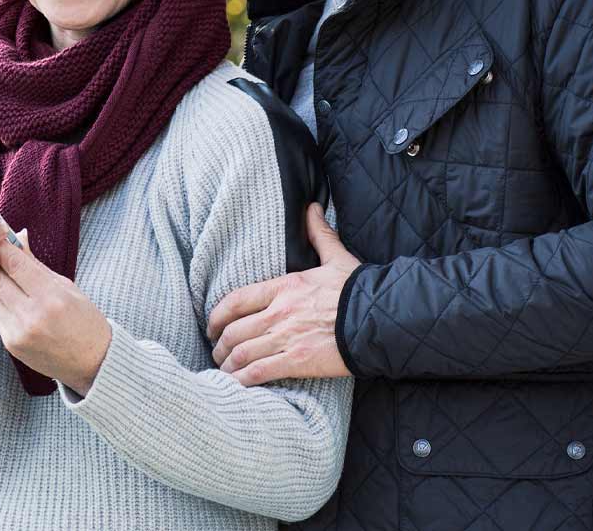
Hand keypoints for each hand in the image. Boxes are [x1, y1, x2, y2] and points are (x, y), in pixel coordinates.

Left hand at [0, 232, 111, 395]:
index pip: (16, 263)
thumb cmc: (85, 320)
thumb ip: (36, 264)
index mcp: (51, 298)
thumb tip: (18, 235)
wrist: (93, 363)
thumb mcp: (66, 286)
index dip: (1, 244)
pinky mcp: (10, 344)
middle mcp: (32, 316)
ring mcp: (18, 332)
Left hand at [206, 204, 360, 385]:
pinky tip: (236, 384)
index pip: (235, 300)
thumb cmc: (358, 290)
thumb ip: (319, 235)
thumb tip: (312, 208)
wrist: (380, 319)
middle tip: (218, 352)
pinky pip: (258, 372)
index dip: (216, 316)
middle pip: (233, 331)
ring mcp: (286, 338)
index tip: (212, 326)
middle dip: (219, 345)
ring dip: (227, 364)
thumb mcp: (336, 258)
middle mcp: (279, 312)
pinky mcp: (297, 362)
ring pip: (241, 353)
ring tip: (225, 370)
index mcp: (284, 287)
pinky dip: (241, 380)